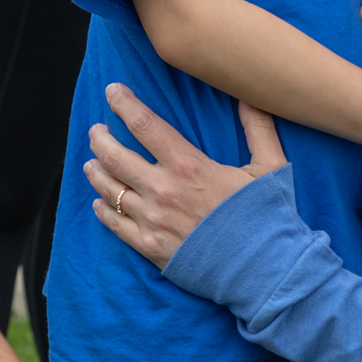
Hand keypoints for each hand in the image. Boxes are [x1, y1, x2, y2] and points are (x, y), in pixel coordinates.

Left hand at [88, 82, 286, 267]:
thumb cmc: (268, 216)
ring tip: (90, 162)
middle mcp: (163, 190)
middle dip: (100, 138)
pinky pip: (114, 225)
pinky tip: (98, 203)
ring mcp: (152, 221)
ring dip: (95, 172)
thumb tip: (250, 94)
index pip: (144, 125)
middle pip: (115, 156)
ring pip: (109, 189)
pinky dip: (102, 210)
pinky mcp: (149, 247)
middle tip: (96, 129)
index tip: (112, 91)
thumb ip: (258, 127)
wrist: (263, 270)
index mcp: (188, 165)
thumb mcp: (271, 165)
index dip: (124, 103)